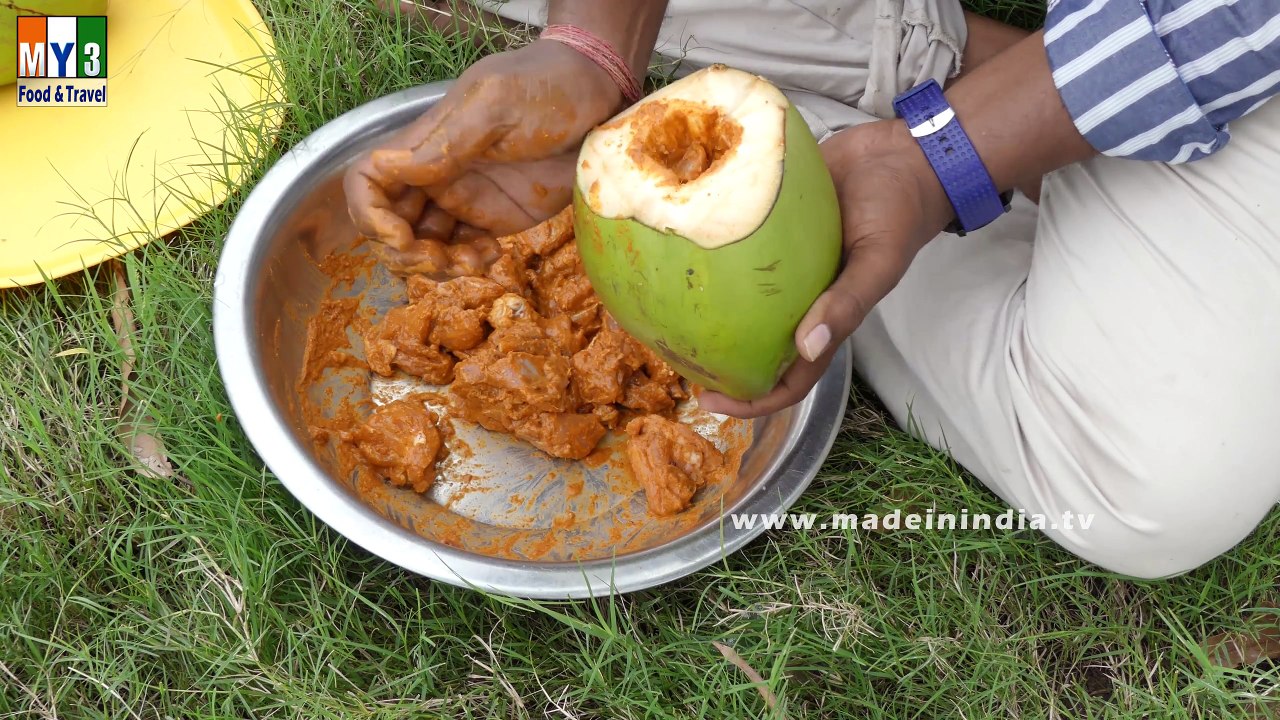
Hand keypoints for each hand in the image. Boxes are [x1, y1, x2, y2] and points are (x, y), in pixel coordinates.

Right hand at [344, 39, 624, 258]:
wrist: (597, 100)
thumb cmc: (546, 89)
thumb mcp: (496, 105)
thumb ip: (447, 142)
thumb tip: (394, 169)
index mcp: (425, 145)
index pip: (367, 181)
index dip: (370, 215)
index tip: (401, 237)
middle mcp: (436, 176)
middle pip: (389, 224)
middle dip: (405, 253)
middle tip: (441, 261)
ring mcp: (464, 200)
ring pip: (423, 246)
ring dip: (437, 266)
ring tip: (473, 261)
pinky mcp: (494, 220)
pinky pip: (462, 253)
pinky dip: (468, 265)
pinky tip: (493, 256)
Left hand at [699, 119, 953, 417]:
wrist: (902, 153)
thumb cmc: (899, 210)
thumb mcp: (879, 261)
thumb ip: (848, 303)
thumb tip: (808, 348)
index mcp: (825, 317)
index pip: (790, 377)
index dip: (754, 400)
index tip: (710, 400)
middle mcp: (799, 298)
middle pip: (754, 345)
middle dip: (717, 361)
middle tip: (672, 360)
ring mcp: (783, 265)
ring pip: (740, 299)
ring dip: (706, 309)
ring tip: (661, 310)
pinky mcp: (771, 228)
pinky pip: (737, 250)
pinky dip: (710, 253)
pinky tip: (675, 246)